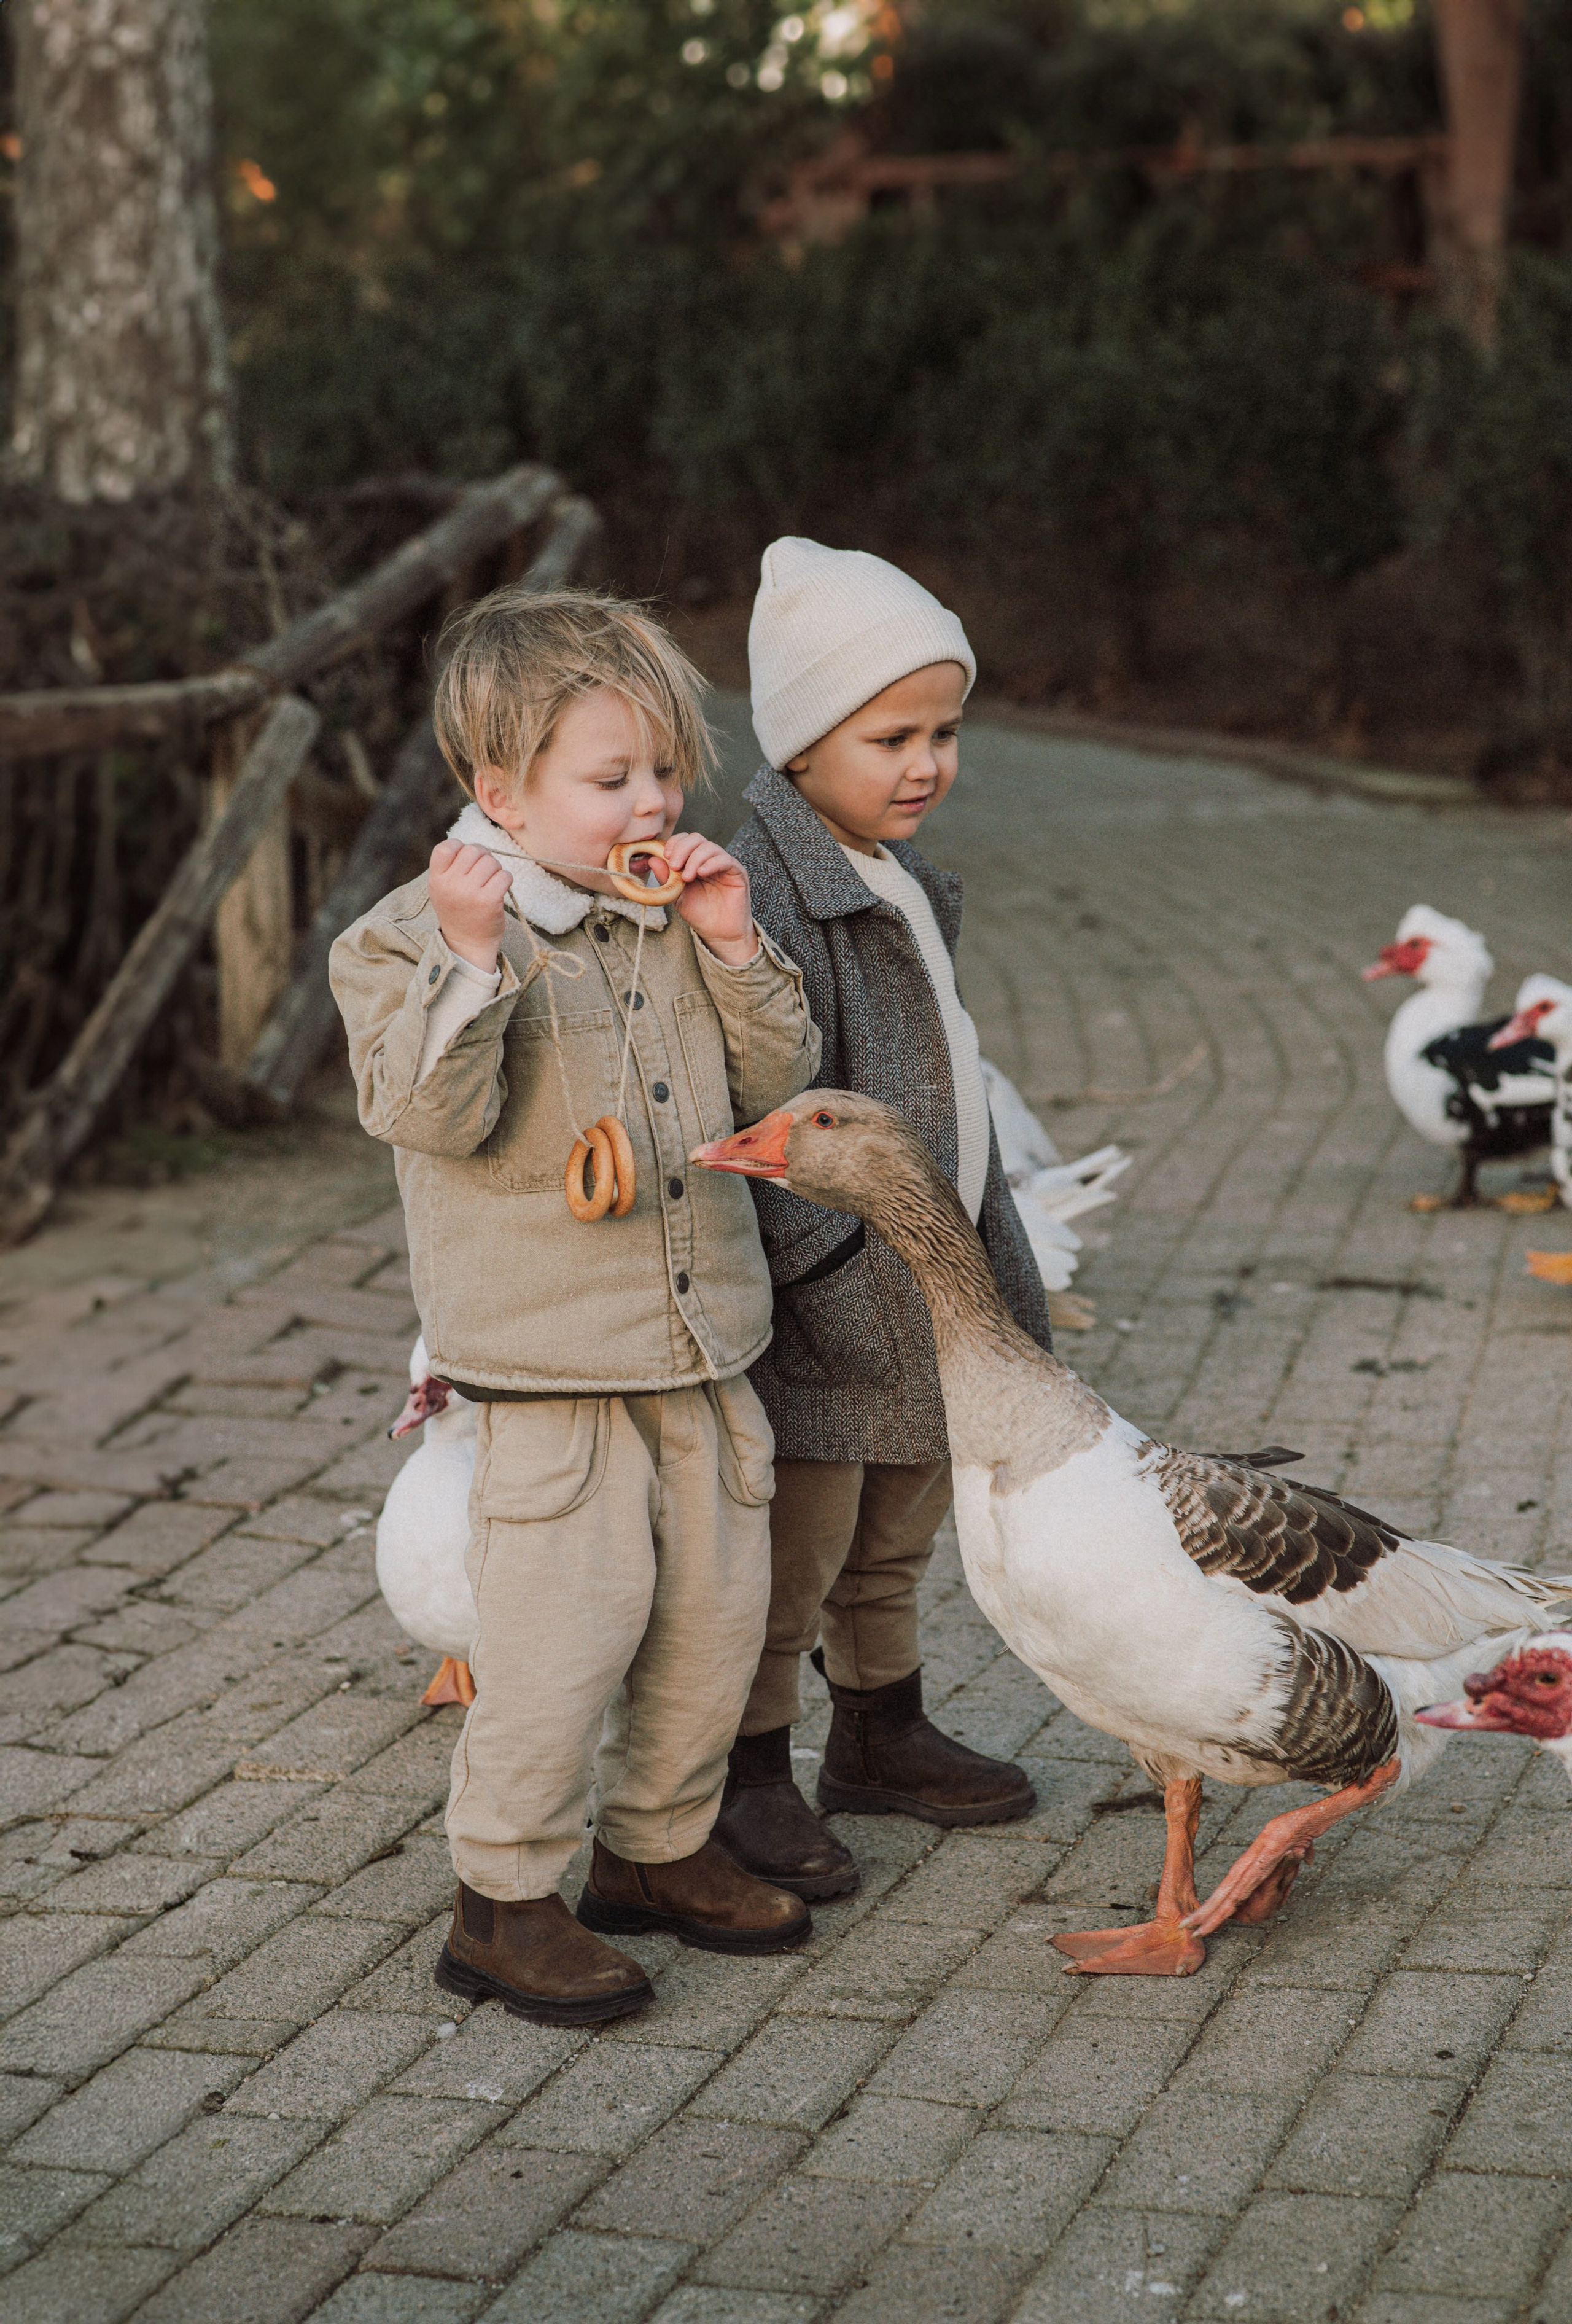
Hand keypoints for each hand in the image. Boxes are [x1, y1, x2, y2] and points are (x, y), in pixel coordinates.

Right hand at [429, 840, 509, 970]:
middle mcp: (451, 884)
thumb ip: (451, 866)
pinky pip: (505, 875)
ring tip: (489, 883)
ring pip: (491, 862)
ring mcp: (470, 893)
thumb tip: (475, 847)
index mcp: (436, 879)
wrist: (467, 944)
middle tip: (482, 872)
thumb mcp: (442, 889)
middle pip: (473, 850)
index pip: (447, 847)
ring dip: (495, 869)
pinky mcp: (490, 901)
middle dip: (483, 857)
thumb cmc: (458, 911)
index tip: (465, 861)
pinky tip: (498, 891)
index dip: (460, 847)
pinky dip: (505, 880)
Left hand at [658, 832, 755, 963]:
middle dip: (682, 849)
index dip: (675, 843)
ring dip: (694, 859)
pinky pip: (725, 860)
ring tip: (687, 877)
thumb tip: (653, 859)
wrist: (718, 933)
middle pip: (696, 839)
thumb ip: (666, 878)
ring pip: (710, 847)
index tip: (665, 856)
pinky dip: (711, 863)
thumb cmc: (699, 914)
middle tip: (674, 866)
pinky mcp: (737, 872)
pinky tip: (701, 873)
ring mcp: (724, 865)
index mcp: (694, 861)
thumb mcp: (676, 895)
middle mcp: (709, 859)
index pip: (685, 840)